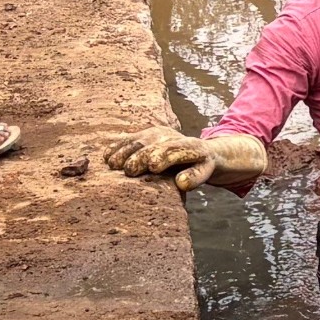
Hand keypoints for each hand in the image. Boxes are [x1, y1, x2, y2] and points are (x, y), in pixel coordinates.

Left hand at [101, 129, 268, 192]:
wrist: (215, 156)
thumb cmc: (175, 161)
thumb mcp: (154, 154)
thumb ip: (135, 156)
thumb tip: (104, 160)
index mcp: (156, 135)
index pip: (135, 139)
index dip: (121, 148)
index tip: (108, 161)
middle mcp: (172, 138)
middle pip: (153, 143)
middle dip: (139, 154)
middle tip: (127, 169)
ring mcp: (192, 149)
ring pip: (177, 149)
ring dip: (165, 156)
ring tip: (153, 165)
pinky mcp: (208, 162)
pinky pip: (200, 169)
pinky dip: (192, 176)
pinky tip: (182, 184)